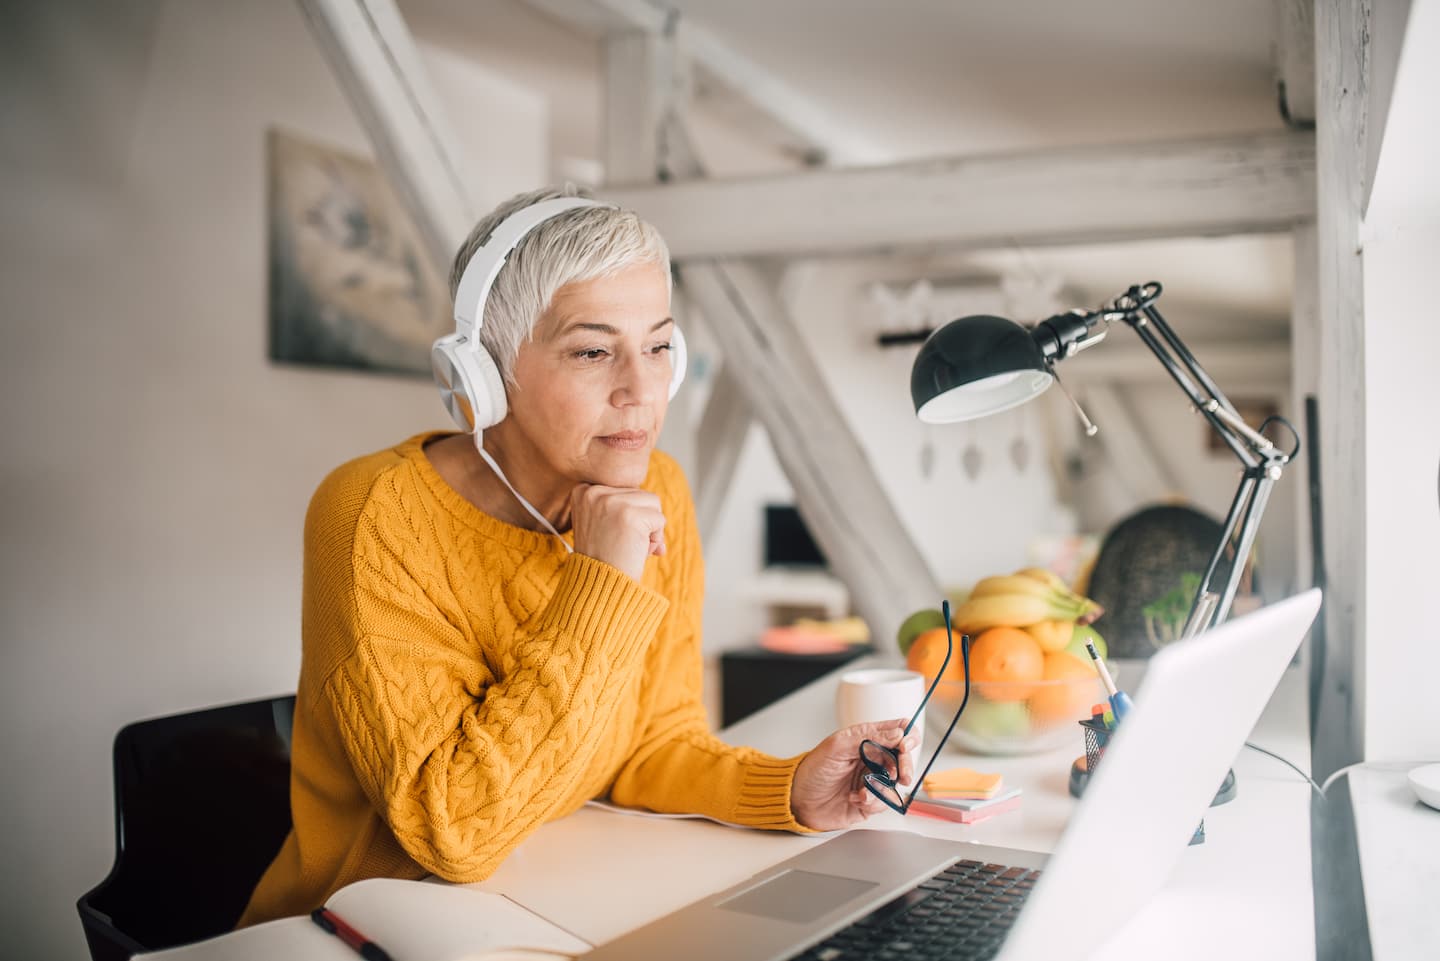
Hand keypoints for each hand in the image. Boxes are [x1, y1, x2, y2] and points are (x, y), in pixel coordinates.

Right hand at [569, 483, 666, 581]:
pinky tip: (638, 552)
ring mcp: (611, 501)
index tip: (616, 535)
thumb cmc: (602, 559)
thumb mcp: (601, 523)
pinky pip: (660, 519)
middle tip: (626, 545)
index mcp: (583, 491)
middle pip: (640, 494)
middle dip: (643, 521)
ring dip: (651, 529)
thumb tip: (653, 500)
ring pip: (653, 503)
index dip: (630, 515)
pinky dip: (656, 539)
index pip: (626, 490)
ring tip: (631, 547)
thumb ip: (620, 505)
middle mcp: (593, 491)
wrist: (598, 587)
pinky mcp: (629, 514)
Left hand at [790, 720, 919, 831]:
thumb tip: (897, 733)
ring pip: (896, 782)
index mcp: (867, 739)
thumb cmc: (812, 770)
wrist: (798, 800)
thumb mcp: (837, 747)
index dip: (907, 737)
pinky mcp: (871, 801)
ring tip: (864, 789)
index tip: (904, 746)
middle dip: (904, 766)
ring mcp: (873, 780)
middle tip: (901, 775)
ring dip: (882, 786)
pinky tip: (855, 798)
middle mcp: (873, 759)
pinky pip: (884, 802)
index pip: (898, 732)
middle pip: (903, 758)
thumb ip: (868, 738)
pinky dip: (872, 801)